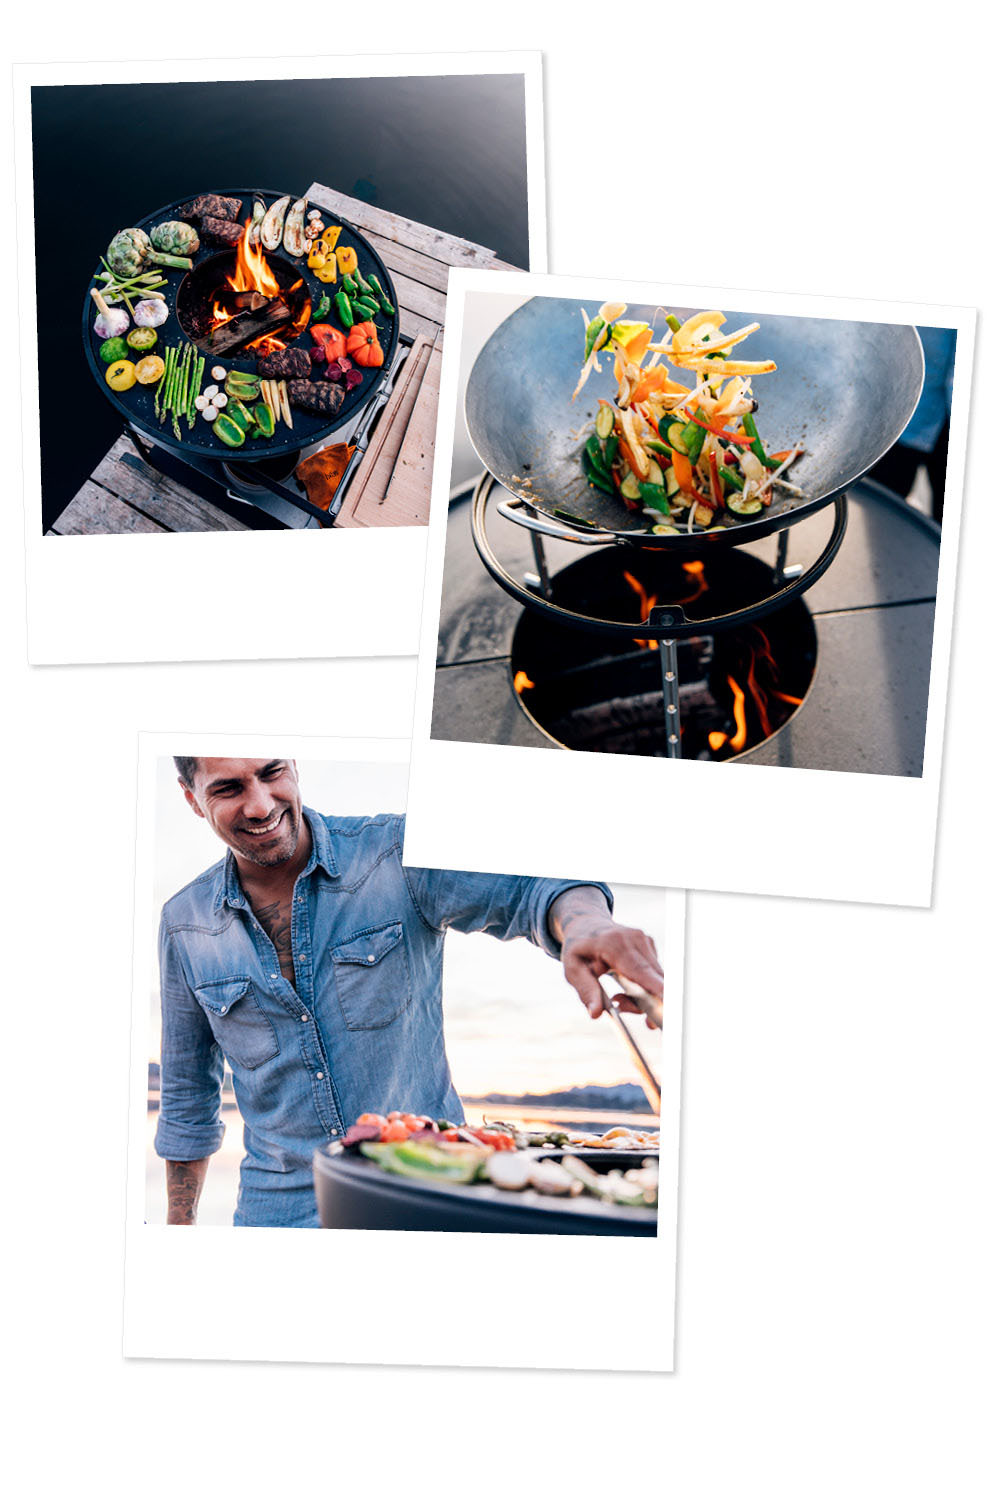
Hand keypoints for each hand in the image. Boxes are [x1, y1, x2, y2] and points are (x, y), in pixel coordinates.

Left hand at [549, 888, 663, 1028]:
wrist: (587, 924)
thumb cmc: (579, 948)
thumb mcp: (573, 969)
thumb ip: (586, 990)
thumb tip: (595, 1013)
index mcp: (614, 945)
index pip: (640, 970)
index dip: (657, 986)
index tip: (670, 1001)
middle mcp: (635, 940)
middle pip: (654, 979)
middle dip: (651, 1004)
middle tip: (646, 1024)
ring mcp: (645, 941)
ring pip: (657, 979)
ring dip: (642, 997)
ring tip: (618, 999)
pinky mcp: (650, 946)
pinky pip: (654, 974)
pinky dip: (644, 986)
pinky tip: (625, 985)